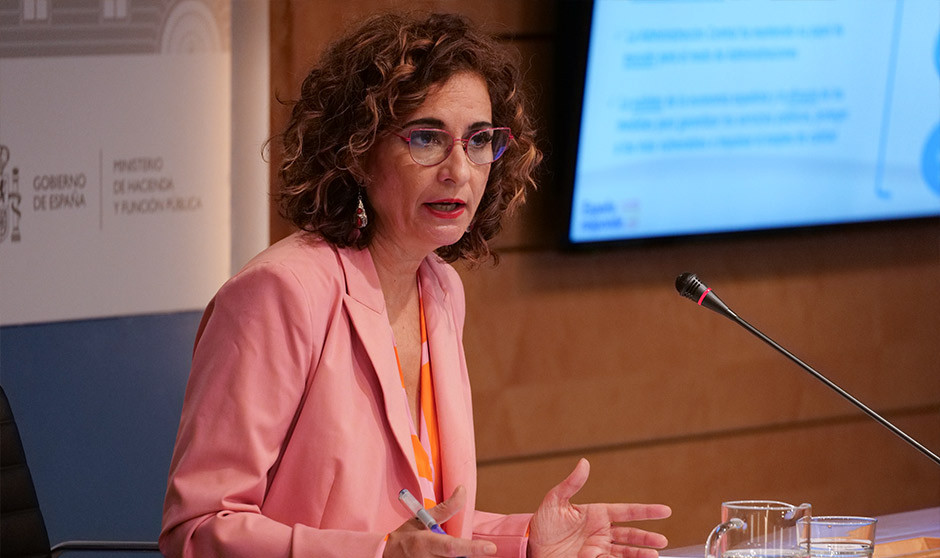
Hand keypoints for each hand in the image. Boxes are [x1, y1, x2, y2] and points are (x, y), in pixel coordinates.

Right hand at [384, 485, 496, 557]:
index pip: (452, 547)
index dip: (472, 549)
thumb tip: (462, 490)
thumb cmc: (406, 537)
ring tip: (458, 550)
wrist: (384, 556)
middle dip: (469, 555)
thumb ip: (446, 509)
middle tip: (478, 550)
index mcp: (425, 543)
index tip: (491, 548)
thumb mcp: (422, 519)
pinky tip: (446, 556)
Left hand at [528, 459, 671, 557]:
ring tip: (654, 555)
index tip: (665, 511)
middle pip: (630, 534)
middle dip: (647, 537)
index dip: (646, 511)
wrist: (531, 546)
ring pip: (625, 551)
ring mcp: (598, 548)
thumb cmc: (542, 522)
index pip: (626, 511)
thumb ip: (571, 484)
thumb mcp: (554, 500)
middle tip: (663, 541)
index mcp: (596, 514)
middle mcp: (601, 532)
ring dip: (640, 554)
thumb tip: (584, 463)